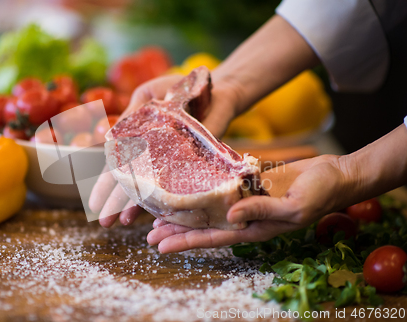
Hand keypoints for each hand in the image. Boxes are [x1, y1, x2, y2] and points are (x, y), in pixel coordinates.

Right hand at [89, 73, 240, 227]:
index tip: (94, 204)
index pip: (117, 167)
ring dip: (135, 205)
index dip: (105, 185)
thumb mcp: (146, 94)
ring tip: (122, 223)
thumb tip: (106, 139)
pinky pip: (178, 184)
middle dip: (115, 203)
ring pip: (151, 187)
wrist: (215, 86)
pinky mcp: (194, 163)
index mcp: (138, 141)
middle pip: (131, 182)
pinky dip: (167, 199)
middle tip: (104, 223)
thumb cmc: (178, 87)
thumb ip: (128, 115)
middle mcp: (154, 156)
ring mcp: (173, 162)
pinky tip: (155, 214)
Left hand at [147, 155, 350, 252]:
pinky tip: (187, 184)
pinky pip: (221, 185)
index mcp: (254, 227)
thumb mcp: (293, 206)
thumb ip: (263, 211)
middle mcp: (245, 216)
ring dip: (185, 210)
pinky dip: (203, 185)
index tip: (161, 245)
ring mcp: (246, 199)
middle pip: (205, 225)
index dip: (186, 241)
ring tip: (160, 211)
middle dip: (178, 229)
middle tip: (150, 231)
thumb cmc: (320, 194)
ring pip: (208, 207)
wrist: (335, 174)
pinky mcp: (250, 182)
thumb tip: (230, 217)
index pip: (213, 237)